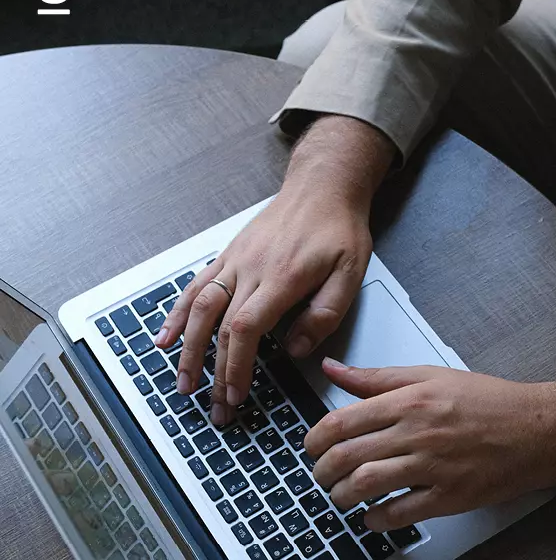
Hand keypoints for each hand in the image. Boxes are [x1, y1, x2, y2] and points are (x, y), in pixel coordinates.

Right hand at [155, 115, 395, 423]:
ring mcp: (235, 261)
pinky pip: (196, 285)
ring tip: (182, 381)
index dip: (234, 366)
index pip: (246, 329)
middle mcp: (250, 269)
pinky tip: (166, 334)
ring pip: (199, 307)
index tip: (234, 395)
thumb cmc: (338, 229)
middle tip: (213, 406)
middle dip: (212, 371)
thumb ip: (324, 313)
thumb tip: (294, 349)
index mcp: (281, 278)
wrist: (322, 187)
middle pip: (219, 326)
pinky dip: (178, 312)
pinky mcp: (229, 254)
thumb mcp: (350, 273)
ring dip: (187, 348)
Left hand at [305, 359, 555, 531]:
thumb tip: (332, 368)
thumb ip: (375, 376)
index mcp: (408, 400)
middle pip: (350, 455)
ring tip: (339, 494)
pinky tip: (371, 516)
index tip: (310, 445)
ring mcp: (434, 466)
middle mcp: (417, 432)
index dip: (316, 437)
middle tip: (319, 473)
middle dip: (323, 470)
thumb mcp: (427, 375)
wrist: (535, 428)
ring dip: (343, 495)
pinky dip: (378, 519)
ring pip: (369, 485)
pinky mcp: (451, 496)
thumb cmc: (484, 399)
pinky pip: (403, 514)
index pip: (343, 420)